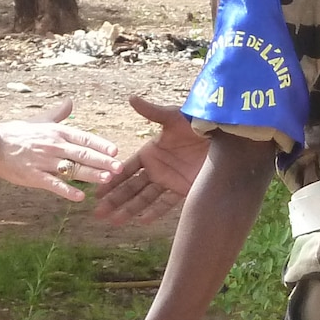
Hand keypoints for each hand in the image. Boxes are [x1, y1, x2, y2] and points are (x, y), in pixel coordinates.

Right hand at [0, 99, 118, 201]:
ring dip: (90, 174)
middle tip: (120, 167)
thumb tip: (70, 102)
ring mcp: (43, 161)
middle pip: (82, 154)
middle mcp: (53, 146)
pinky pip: (53, 184)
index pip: (84, 138)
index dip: (100, 145)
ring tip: (107, 179)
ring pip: (71, 169)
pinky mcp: (33, 176)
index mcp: (57, 132)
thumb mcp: (40, 121)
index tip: (115, 151)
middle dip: (103, 161)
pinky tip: (79, 197)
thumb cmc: (17, 132)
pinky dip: (66, 190)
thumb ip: (58, 114)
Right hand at [94, 96, 211, 223]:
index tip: (97, 191)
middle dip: (114, 200)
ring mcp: (170, 180)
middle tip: (98, 213)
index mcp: (150, 152)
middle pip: (131, 187)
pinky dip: (154, 211)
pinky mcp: (184, 188)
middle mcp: (157, 168)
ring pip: (145, 198)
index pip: (126, 169)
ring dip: (130, 209)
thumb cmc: (196, 123)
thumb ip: (152, 112)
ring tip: (114, 221)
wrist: (222, 137)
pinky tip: (142, 221)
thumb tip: (131, 98)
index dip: (112, 180)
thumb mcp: (173, 118)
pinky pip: (166, 203)